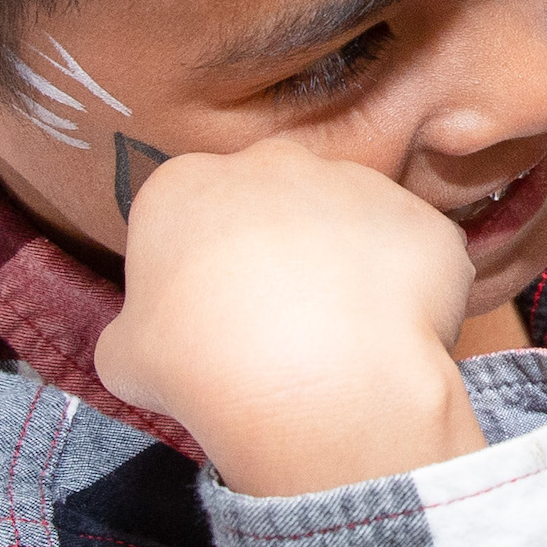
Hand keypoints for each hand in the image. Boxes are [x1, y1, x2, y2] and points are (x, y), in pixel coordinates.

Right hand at [96, 138, 481, 496]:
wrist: (314, 384)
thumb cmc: (201, 367)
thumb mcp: (123, 359)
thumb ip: (133, 332)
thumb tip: (146, 340)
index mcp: (186, 183)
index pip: (188, 217)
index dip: (198, 273)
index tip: (208, 322)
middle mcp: (273, 163)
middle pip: (271, 204)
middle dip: (274, 254)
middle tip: (275, 328)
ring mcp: (358, 185)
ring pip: (347, 224)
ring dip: (343, 269)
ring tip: (337, 343)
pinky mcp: (423, 222)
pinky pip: (412, 257)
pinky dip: (404, 293)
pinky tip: (387, 343)